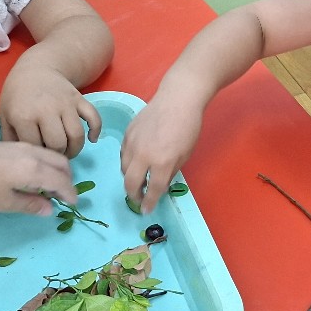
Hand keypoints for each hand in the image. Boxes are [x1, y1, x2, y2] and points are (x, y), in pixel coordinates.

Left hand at [0, 61, 101, 157]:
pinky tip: (92, 139)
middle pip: (58, 144)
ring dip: (75, 149)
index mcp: (24, 116)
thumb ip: (10, 139)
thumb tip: (22, 160)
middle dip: (57, 154)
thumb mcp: (5, 116)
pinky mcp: (80, 99)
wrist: (36, 68)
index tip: (37, 154)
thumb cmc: (17, 95)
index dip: (37, 154)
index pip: (35, 147)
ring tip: (68, 151)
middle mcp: (46, 110)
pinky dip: (96, 130)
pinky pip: (94, 117)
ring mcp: (65, 104)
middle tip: (54, 154)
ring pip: (77, 135)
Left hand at [0, 138, 76, 212]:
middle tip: (63, 196)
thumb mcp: (3, 202)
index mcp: (34, 169)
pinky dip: (46, 164)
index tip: (72, 204)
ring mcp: (21, 146)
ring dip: (57, 171)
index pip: (61, 181)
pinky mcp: (11, 144)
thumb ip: (30, 205)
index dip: (69, 194)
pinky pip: (39, 152)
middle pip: (61, 164)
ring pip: (51, 155)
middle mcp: (32, 153)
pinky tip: (33, 176)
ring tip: (49, 187)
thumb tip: (49, 209)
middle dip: (67, 180)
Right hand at [120, 96, 203, 212]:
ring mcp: (132, 143)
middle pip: (130, 183)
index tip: (146, 210)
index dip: (149, 203)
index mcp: (162, 162)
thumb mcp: (185, 155)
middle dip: (134, 195)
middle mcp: (143, 155)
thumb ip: (170, 172)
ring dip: (130, 178)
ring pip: (123, 169)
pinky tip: (136, 162)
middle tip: (139, 199)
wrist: (178, 99)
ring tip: (138, 181)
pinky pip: (123, 154)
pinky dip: (127, 163)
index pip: (153, 190)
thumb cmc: (188, 127)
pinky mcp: (127, 133)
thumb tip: (159, 186)